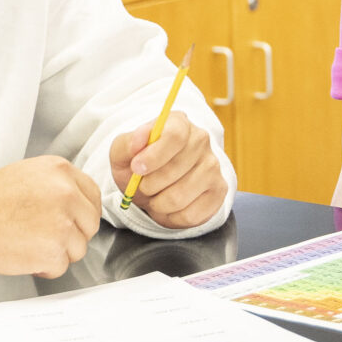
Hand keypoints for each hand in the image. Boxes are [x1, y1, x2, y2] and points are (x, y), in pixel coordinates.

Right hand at [0, 154, 100, 276]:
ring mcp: (62, 223)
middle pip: (90, 224)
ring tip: (32, 242)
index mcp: (60, 171)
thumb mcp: (29, 174)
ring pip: (79, 248)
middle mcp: (66, 193)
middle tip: (47, 235)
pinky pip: (61, 266)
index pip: (93, 195)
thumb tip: (78, 201)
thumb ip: (58, 184)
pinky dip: (45, 267)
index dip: (83, 213)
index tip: (73, 221)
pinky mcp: (54, 250)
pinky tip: (26, 254)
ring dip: (58, 251)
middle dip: (73, 234)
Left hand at [110, 118, 226, 229]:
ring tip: (155, 197)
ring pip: (181, 196)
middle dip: (150, 184)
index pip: (175, 135)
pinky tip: (168, 207)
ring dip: (158, 204)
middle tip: (143, 186)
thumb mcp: (123, 152)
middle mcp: (201, 141)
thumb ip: (127, 144)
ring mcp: (213, 167)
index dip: (154, 155)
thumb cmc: (139, 165)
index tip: (137, 168)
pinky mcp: (218, 192)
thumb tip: (139, 140)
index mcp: (179, 123)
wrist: (154, 184)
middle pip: (176, 168)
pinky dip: (171, 217)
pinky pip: (191, 215)